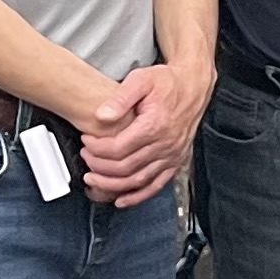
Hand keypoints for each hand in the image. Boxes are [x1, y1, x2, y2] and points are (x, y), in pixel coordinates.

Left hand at [81, 61, 206, 205]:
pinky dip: (138, 196)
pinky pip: (156, 186)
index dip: (97, 148)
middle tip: (85, 158)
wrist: (193, 86)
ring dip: (112, 185)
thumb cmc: (168, 82)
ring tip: (93, 180)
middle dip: (99, 166)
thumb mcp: (141, 79)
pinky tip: (122, 199)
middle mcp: (166, 144)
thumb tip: (101, 115)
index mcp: (155, 125)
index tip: (86, 141)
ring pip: (138, 180)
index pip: (118, 148)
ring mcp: (172, 156)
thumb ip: (120, 97)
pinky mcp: (176, 161)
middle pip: (125, 167)